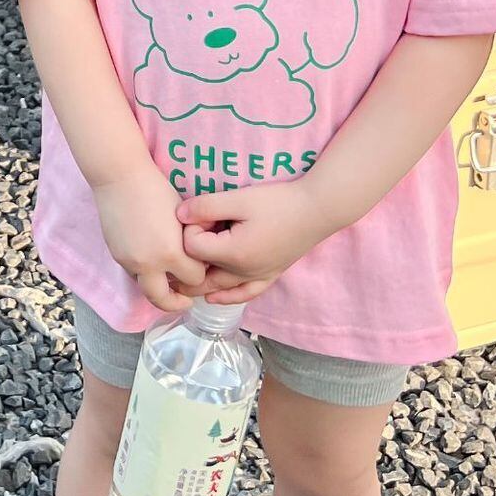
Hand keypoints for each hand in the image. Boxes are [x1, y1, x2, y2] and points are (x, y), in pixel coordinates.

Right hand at [94, 165, 212, 313]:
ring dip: (158, 287)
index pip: (194, 279)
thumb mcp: (183, 217)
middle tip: (187, 299)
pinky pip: (133, 273)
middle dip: (177, 302)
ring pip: (146, 288)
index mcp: (171, 253)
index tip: (202, 265)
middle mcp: (148, 264)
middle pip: (164, 300)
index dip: (200, 272)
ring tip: (168, 278)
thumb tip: (199, 259)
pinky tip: (150, 258)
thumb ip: (190, 243)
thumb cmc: (156, 189)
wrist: (120, 176)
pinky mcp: (116, 255)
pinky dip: (144, 272)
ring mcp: (129, 261)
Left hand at [175, 180, 335, 304]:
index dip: (190, 228)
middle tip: (185, 237)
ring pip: (219, 288)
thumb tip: (179, 216)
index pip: (193, 247)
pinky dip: (227, 296)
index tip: (200, 213)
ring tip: (183, 273)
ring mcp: (257, 277)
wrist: (317, 210)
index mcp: (233, 254)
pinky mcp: (270, 275)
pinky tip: (214, 296)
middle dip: (189, 257)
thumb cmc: (278, 202)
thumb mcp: (239, 198)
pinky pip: (244, 294)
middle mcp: (243, 273)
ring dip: (200, 281)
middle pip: (201, 274)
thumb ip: (205, 206)